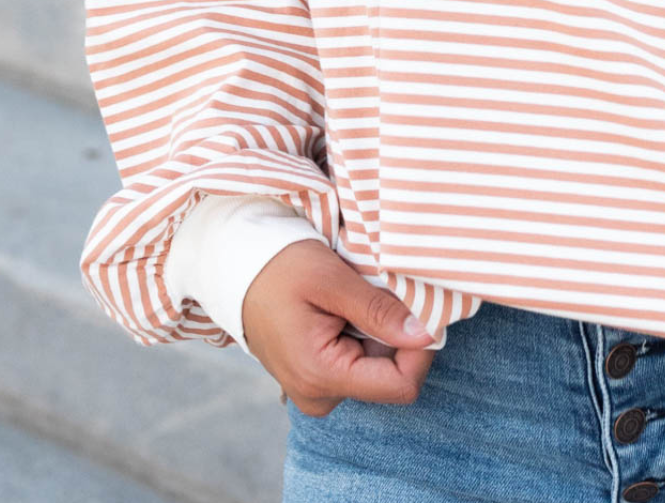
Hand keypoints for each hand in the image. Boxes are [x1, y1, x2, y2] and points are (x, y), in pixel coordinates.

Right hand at [242, 239, 437, 416]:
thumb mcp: (332, 281)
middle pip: (390, 375)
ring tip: (357, 297)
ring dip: (380, 332)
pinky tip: (347, 309)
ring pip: (377, 367)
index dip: (421, 349)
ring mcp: (317, 390)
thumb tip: (426, 334)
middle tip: (382, 292)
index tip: (420, 308)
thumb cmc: (281, 268)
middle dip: (398, 334)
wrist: (238, 271)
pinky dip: (364, 335)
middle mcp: (320, 396)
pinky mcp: (317, 379)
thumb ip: (379, 311)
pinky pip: (359, 363)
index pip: (400, 384)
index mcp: (322, 377)